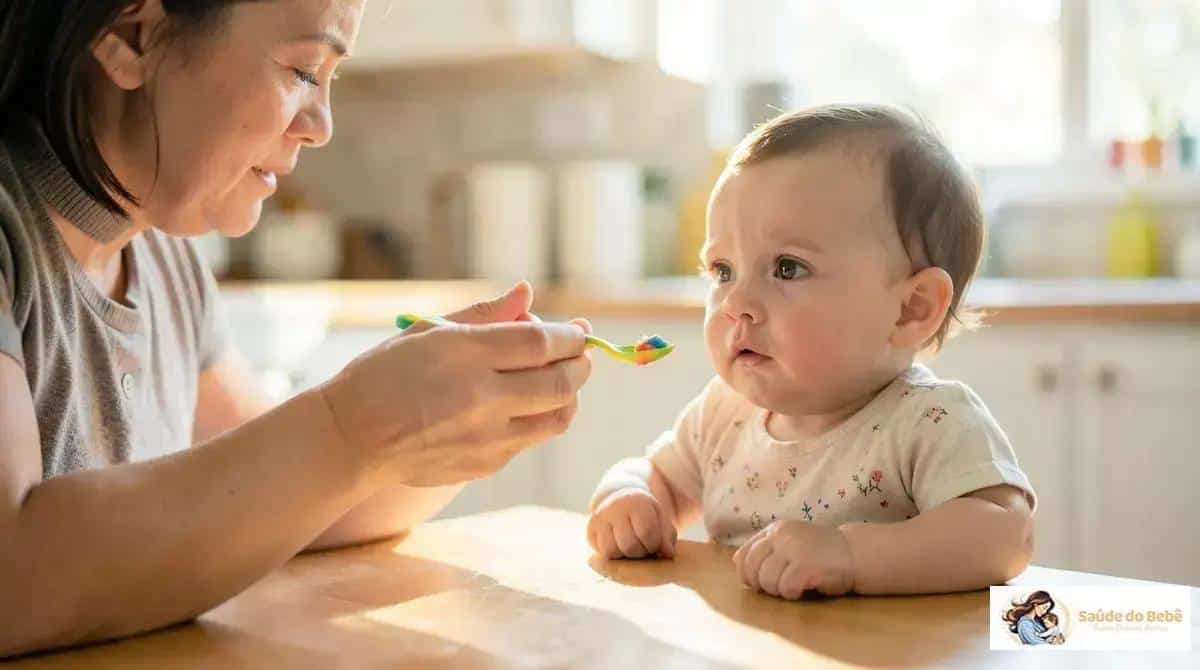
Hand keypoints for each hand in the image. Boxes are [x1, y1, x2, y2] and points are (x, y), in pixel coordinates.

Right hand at [319, 283, 592, 486]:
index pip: (541, 343)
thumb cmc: (385, 373)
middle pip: (561, 382)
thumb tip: (527, 293)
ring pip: (558, 418)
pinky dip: (539, 419)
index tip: (578, 332)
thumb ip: (485, 314)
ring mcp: (487, 436)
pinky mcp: (486, 464)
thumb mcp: (428, 331)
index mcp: (464, 355)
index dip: (570, 337)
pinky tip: (525, 405)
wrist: (351, 437)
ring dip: (570, 396)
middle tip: (580, 355)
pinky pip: (531, 439)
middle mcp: (481, 397)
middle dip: (581, 365)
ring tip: (561, 382)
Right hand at [588, 488, 676, 558]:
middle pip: (629, 546)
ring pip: (612, 552)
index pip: (647, 533)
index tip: (655, 542)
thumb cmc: (645, 512)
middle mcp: (614, 508)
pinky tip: (621, 547)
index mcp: (635, 502)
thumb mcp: (660, 518)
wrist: (620, 499)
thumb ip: (668, 536)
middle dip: (640, 552)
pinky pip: (601, 553)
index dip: (654, 544)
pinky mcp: (590, 530)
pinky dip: (613, 555)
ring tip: (632, 547)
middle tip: (644, 547)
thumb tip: (667, 555)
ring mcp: (599, 519)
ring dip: (625, 556)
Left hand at [732, 520, 854, 598]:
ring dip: (779, 590)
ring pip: (767, 580)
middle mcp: (781, 535)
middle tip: (779, 587)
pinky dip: (793, 594)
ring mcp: (793, 548)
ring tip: (795, 586)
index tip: (756, 583)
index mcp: (775, 529)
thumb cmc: (821, 553)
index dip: (745, 573)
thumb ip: (765, 550)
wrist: (855, 553)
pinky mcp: (806, 564)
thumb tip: (735, 560)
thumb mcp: (789, 544)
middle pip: (751, 568)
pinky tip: (805, 588)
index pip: (744, 554)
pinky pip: (786, 588)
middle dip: (760, 584)